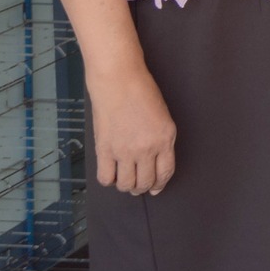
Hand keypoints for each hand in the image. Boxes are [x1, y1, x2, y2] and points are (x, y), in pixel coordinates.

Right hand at [87, 64, 176, 195]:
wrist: (119, 81)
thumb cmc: (142, 93)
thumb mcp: (163, 117)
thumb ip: (161, 140)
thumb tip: (155, 161)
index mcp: (165, 139)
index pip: (165, 173)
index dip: (160, 184)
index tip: (156, 188)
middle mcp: (146, 149)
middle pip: (145, 182)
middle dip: (143, 188)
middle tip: (139, 187)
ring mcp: (124, 151)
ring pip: (126, 185)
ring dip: (126, 187)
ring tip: (125, 181)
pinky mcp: (104, 149)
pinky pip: (106, 177)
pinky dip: (109, 180)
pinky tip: (111, 173)